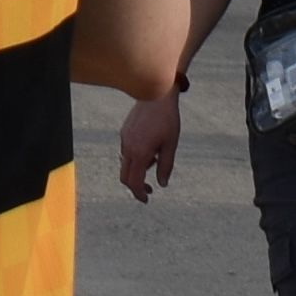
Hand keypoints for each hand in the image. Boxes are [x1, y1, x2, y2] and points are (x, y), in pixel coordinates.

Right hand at [117, 86, 184, 202]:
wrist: (157, 95)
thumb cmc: (167, 120)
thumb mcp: (171, 145)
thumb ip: (166, 167)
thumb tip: (162, 184)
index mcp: (140, 153)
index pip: (134, 182)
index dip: (139, 193)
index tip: (146, 199)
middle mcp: (128, 147)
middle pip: (125, 176)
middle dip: (135, 186)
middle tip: (148, 190)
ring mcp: (124, 139)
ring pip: (126, 163)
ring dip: (138, 169)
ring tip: (156, 158)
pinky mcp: (124, 132)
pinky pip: (126, 151)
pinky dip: (135, 157)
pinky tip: (150, 147)